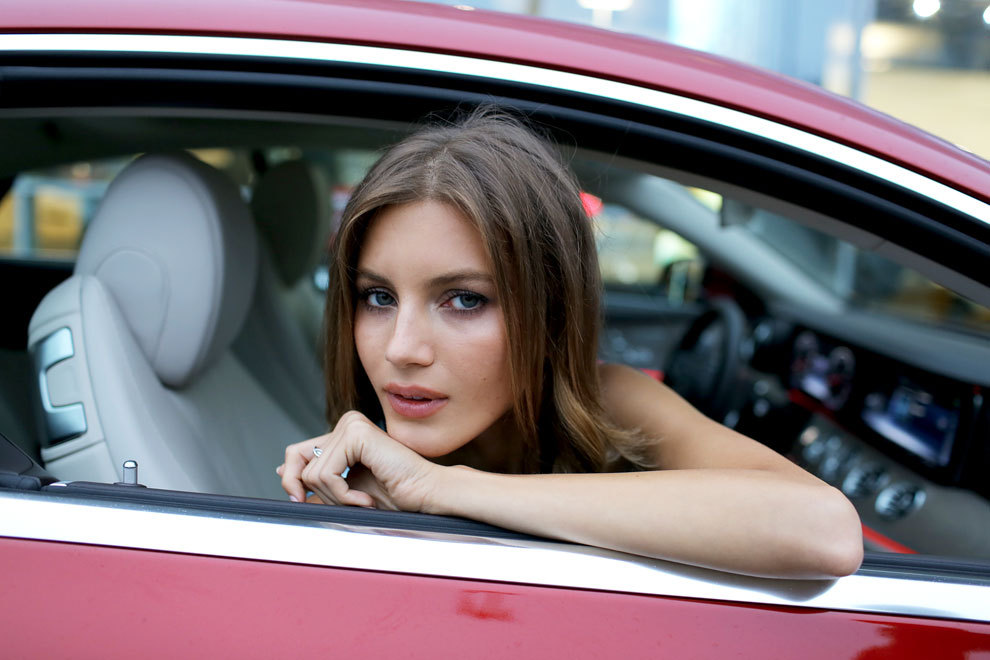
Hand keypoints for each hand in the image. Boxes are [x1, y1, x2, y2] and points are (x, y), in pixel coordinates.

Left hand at [277, 411, 440, 510]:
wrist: (425, 496)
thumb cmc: (395, 496)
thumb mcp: (345, 491)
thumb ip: (318, 480)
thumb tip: (282, 471)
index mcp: (343, 434)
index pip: (296, 452)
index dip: (293, 480)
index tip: (302, 501)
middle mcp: (346, 424)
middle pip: (296, 460)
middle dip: (312, 492)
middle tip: (342, 505)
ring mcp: (351, 425)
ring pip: (311, 473)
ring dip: (335, 499)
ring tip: (362, 502)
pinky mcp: (356, 433)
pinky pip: (325, 473)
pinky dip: (341, 495)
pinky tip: (364, 500)